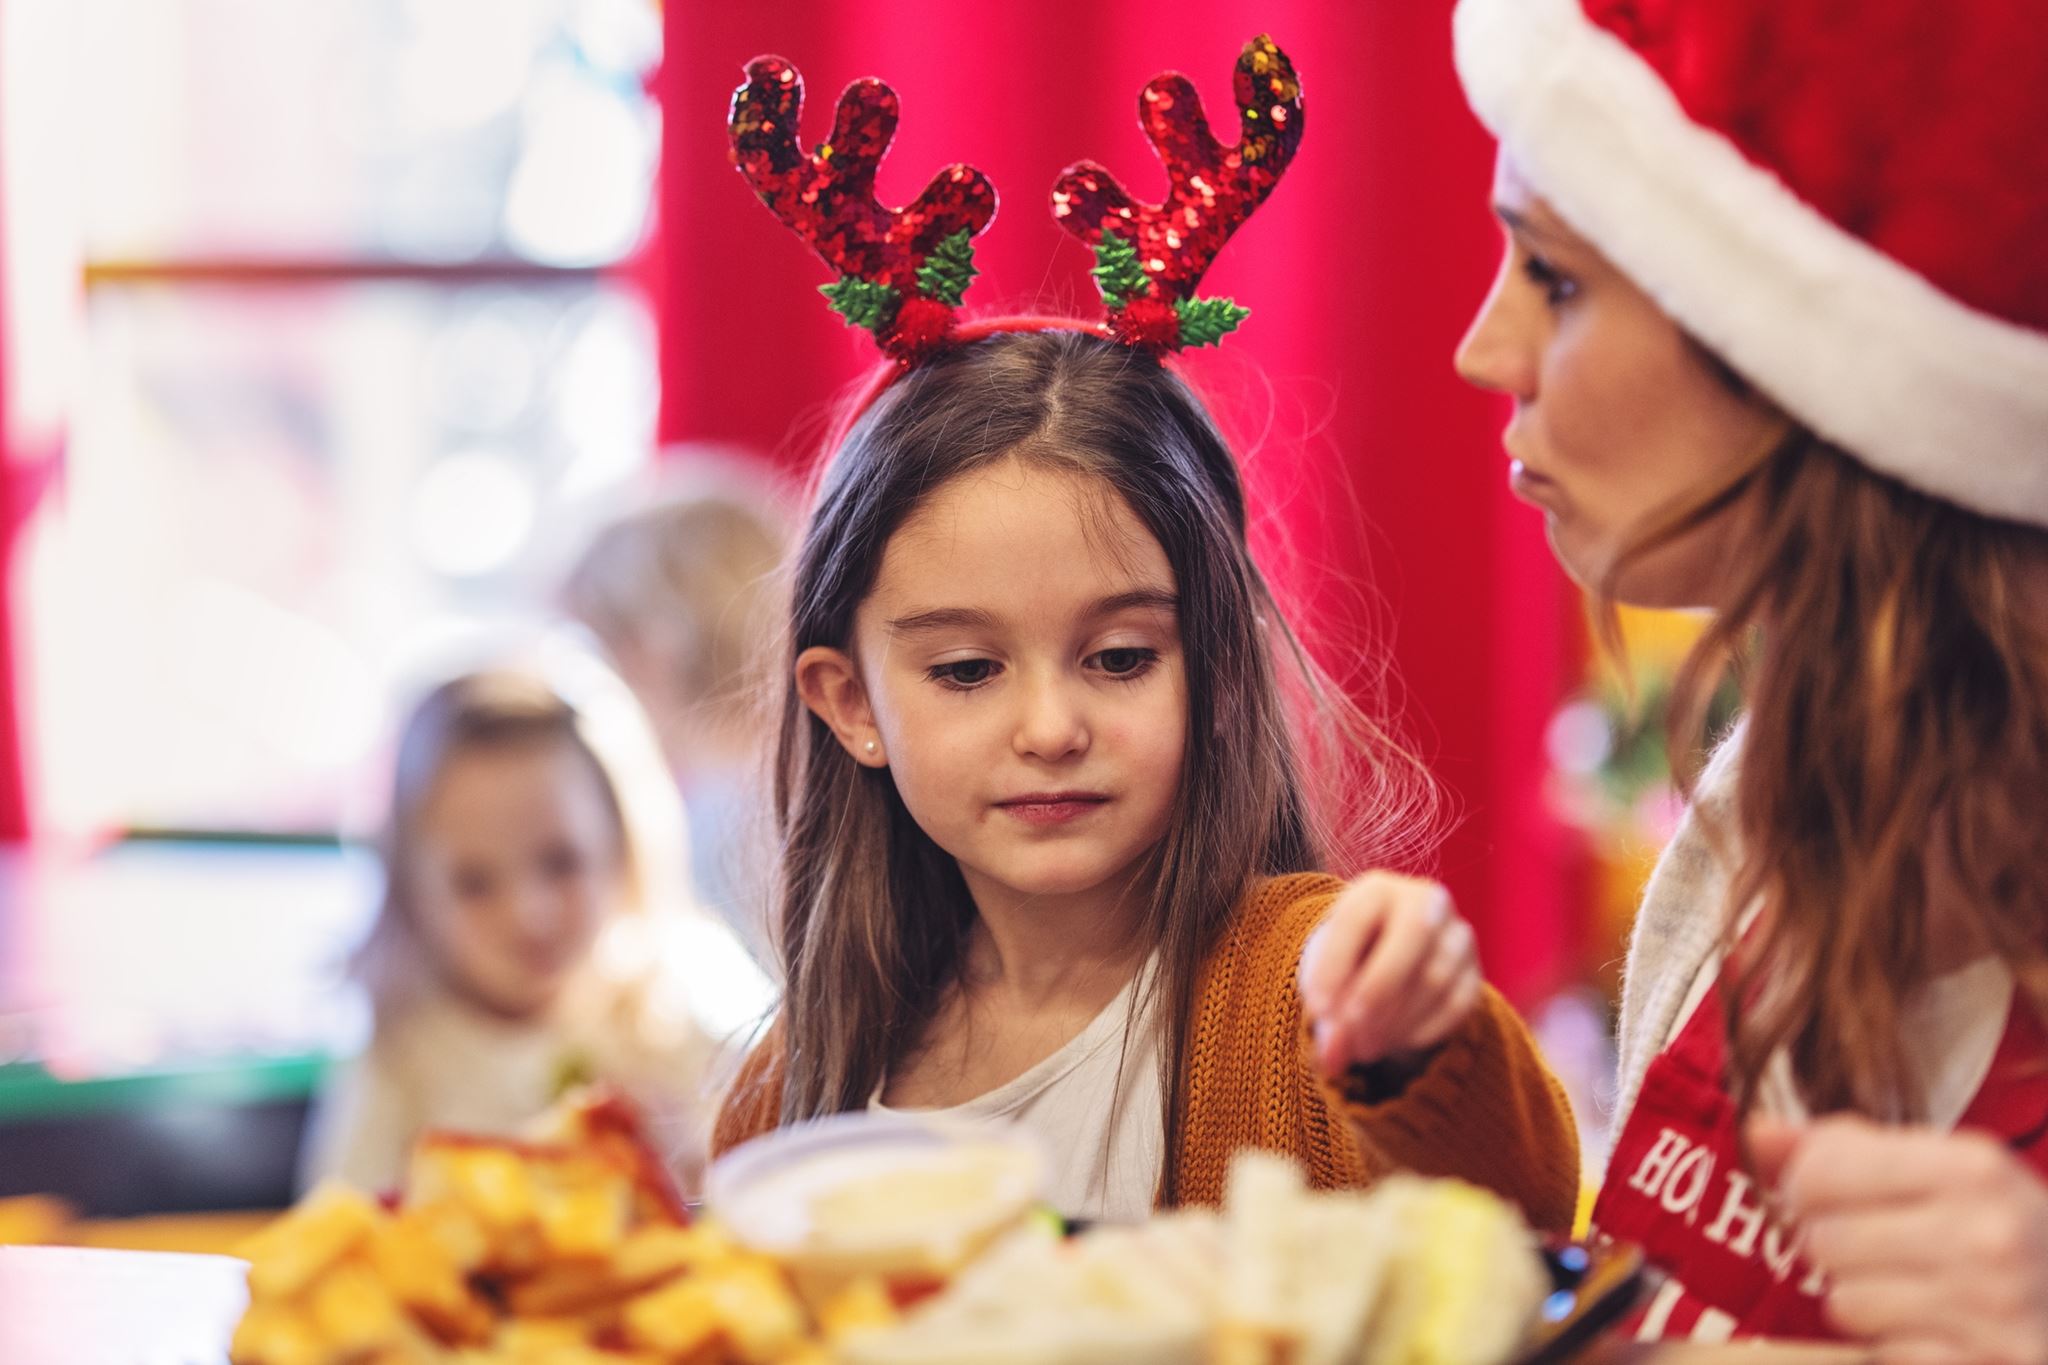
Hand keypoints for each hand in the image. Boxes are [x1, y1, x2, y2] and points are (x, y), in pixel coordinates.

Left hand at [1297, 871, 1479, 1077]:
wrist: (1386, 964)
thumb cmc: (1348, 963)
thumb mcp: (1326, 977)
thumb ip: (1327, 1013)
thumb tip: (1332, 1060)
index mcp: (1377, 889)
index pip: (1356, 919)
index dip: (1335, 966)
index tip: (1317, 1010)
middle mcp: (1425, 900)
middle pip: (1413, 935)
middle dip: (1377, 991)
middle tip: (1349, 1033)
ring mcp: (1457, 936)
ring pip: (1434, 977)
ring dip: (1395, 1020)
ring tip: (1363, 1046)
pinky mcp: (1475, 973)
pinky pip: (1456, 1005)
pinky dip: (1421, 1031)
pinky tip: (1393, 1042)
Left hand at [1755, 1114, 2047, 1362]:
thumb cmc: (2003, 1229)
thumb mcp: (1945, 1171)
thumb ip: (1846, 1148)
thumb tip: (1757, 1133)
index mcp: (1972, 1168)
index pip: (1821, 1171)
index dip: (1806, 1188)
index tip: (1826, 1199)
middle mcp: (1986, 1235)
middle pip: (1823, 1240)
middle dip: (1834, 1250)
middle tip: (1875, 1253)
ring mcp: (1994, 1310)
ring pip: (1844, 1304)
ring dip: (1861, 1303)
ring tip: (1908, 1293)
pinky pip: (1884, 1355)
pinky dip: (1896, 1347)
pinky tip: (1933, 1330)